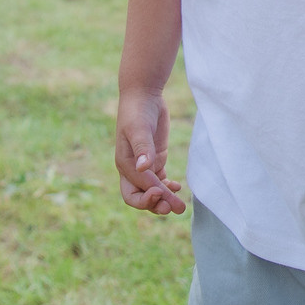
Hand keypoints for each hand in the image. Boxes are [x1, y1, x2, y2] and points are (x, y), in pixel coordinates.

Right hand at [114, 90, 185, 214]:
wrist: (143, 95)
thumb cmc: (137, 111)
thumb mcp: (139, 128)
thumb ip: (143, 148)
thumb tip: (143, 168)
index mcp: (124, 164)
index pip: (134, 191)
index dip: (147, 197)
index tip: (162, 190)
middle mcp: (132, 169)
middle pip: (140, 197)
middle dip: (156, 205)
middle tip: (174, 208)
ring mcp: (144, 165)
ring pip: (152, 191)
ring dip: (164, 199)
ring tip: (180, 206)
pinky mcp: (155, 159)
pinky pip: (160, 180)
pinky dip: (169, 187)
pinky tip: (178, 186)